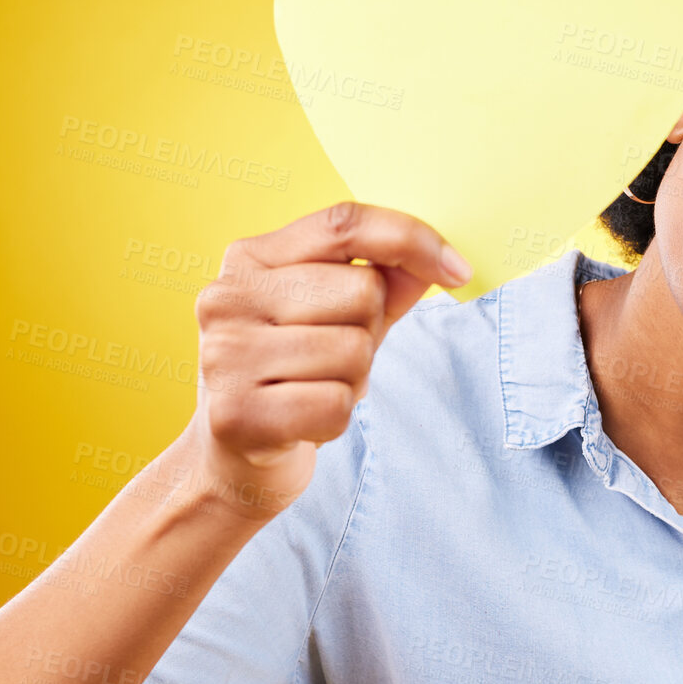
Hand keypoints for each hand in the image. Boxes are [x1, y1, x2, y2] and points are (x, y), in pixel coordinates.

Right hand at [178, 200, 470, 521]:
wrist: (233, 459)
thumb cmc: (294, 376)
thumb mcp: (338, 318)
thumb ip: (385, 283)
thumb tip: (442, 260)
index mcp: (250, 259)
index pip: (344, 224)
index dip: (410, 239)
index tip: (458, 270)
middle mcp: (226, 297)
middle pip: (362, 291)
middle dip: (369, 331)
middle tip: (332, 361)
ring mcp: (224, 355)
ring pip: (354, 351)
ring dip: (353, 380)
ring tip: (313, 390)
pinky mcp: (235, 414)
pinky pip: (336, 404)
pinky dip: (336, 419)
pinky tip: (302, 422)